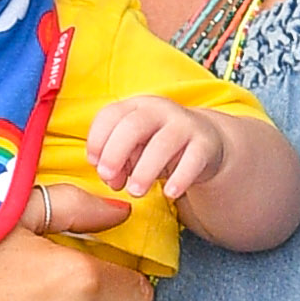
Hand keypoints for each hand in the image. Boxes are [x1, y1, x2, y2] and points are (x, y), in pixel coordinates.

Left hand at [85, 94, 222, 209]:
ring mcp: (184, 124)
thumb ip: (117, 162)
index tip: (93, 163)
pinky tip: (169, 193)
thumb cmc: (156, 147)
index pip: (110, 114)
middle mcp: (159, 110)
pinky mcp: (205, 143)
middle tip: (107, 178)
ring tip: (135, 192)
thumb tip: (111, 179)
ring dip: (145, 170)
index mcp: (135, 107)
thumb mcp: (133, 151)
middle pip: (133, 126)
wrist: (204, 143)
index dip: (97, 139)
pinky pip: (193, 160)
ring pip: (163, 143)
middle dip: (115, 153)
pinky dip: (180, 178)